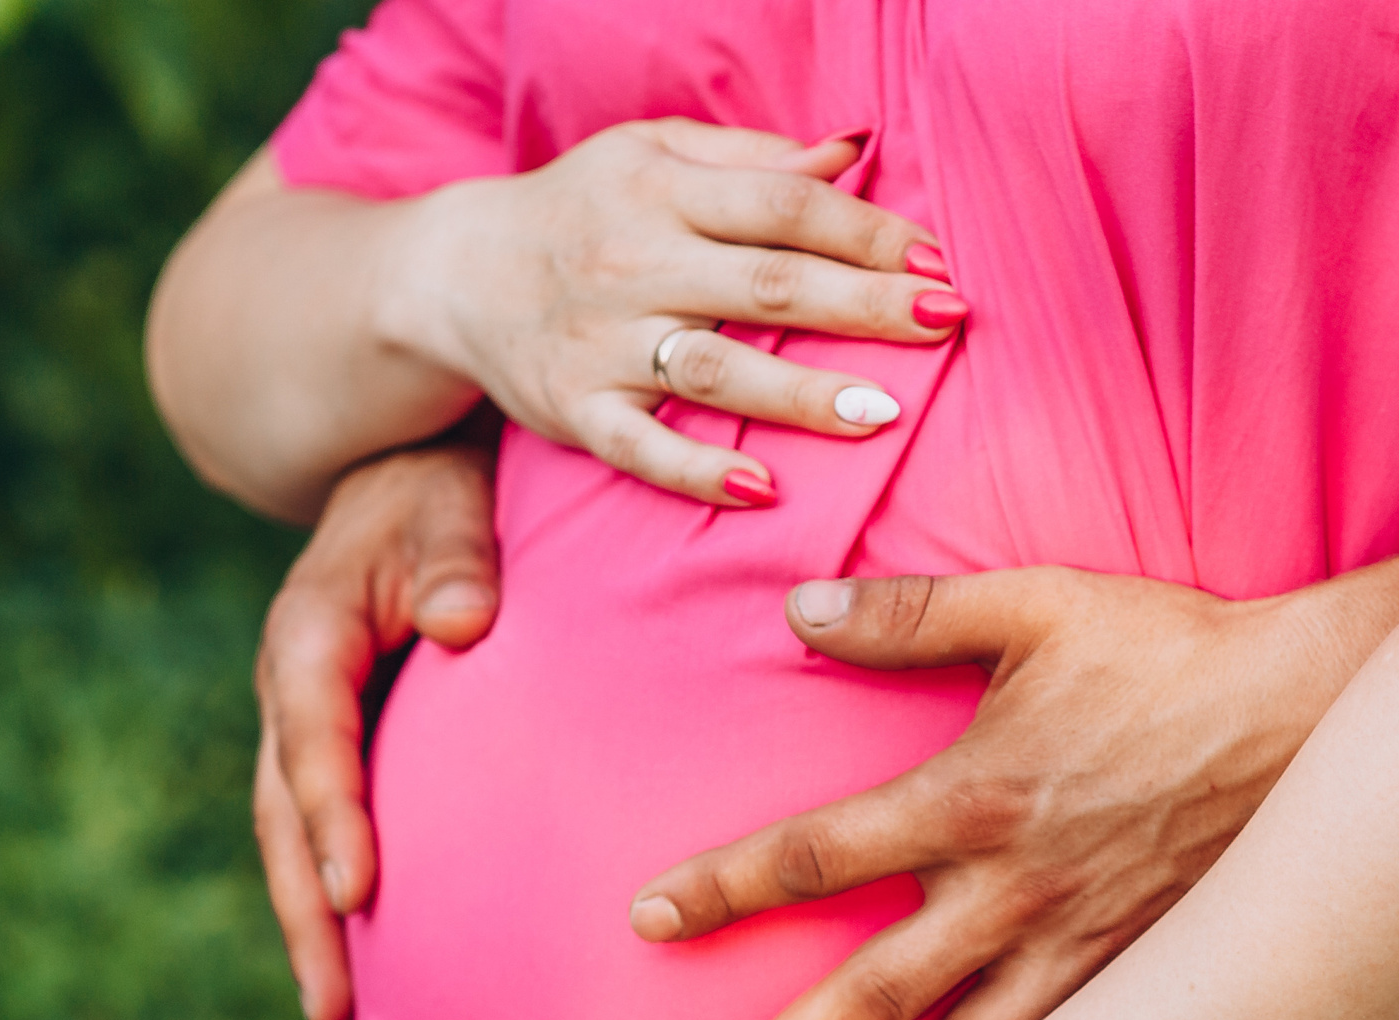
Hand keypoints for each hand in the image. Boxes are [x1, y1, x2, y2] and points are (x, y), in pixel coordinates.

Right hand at [255, 431, 501, 1019]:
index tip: (358, 893)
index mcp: (309, 637)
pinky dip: (335, 896)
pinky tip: (367, 964)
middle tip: (331, 1007)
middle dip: (305, 914)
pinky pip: (324, 828)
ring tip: (335, 1017)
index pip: (315, 740)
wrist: (412, 477)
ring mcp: (304, 725)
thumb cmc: (440, 489)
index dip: (332, 818)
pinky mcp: (336, 743)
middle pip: (283, 819)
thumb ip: (456, 559)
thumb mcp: (449, 505)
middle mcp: (292, 691)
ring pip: (292, 839)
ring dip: (310, 927)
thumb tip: (461, 624)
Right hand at [397, 119, 964, 505]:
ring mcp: (603, 343)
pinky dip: (698, 473)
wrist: (452, 273)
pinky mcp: (574, 411)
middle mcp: (634, 263)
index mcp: (663, 190)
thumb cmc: (583, 207)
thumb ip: (754, 158)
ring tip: (882, 414)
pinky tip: (762, 489)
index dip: (866, 233)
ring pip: (715, 371)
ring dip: (801, 396)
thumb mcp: (653, 153)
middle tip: (946, 324)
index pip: (783, 207)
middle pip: (767, 285)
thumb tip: (856, 150)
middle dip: (863, 306)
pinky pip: (641, 449)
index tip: (937, 262)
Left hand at [627, 508, 1398, 1019]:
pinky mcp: (1129, 976)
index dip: (725, 886)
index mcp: (969, 799)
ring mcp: (1073, 948)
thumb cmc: (1172, 656)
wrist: (1315, 718)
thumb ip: (910, 613)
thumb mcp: (1036, 605)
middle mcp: (1009, 893)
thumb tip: (800, 609)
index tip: (650, 917)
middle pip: (871, 991)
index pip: (817, 853)